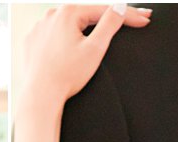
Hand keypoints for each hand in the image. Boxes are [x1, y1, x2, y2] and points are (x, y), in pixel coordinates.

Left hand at [19, 4, 150, 112]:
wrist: (40, 97)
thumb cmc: (66, 76)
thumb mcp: (95, 49)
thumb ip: (110, 24)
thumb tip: (120, 7)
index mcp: (68, 13)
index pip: (104, 10)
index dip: (128, 15)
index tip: (145, 19)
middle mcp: (50, 15)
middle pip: (86, 16)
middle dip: (106, 20)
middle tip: (130, 21)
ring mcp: (39, 28)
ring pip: (69, 26)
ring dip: (85, 28)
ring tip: (103, 31)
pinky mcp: (31, 41)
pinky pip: (54, 36)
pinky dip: (65, 39)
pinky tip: (72, 46)